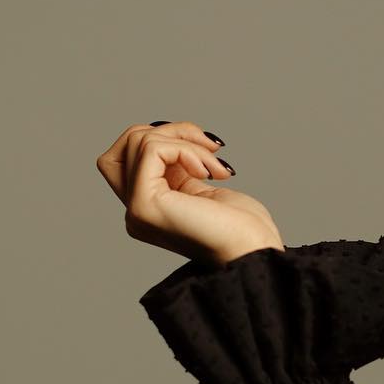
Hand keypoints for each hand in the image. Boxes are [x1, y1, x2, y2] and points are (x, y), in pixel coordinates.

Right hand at [95, 120, 284, 266]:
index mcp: (150, 206)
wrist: (255, 253)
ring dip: (186, 140)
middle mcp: (135, 210)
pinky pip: (152, 150)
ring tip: (215, 166)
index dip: (166, 139)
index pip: (130, 155)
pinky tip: (210, 173)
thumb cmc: (243, 228)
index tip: (205, 150)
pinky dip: (186, 150)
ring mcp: (136, 209)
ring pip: (140, 140)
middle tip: (211, 147)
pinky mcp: (145, 204)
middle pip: (128, 143)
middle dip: (172, 131)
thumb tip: (173, 136)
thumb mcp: (203, 188)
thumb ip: (179, 169)